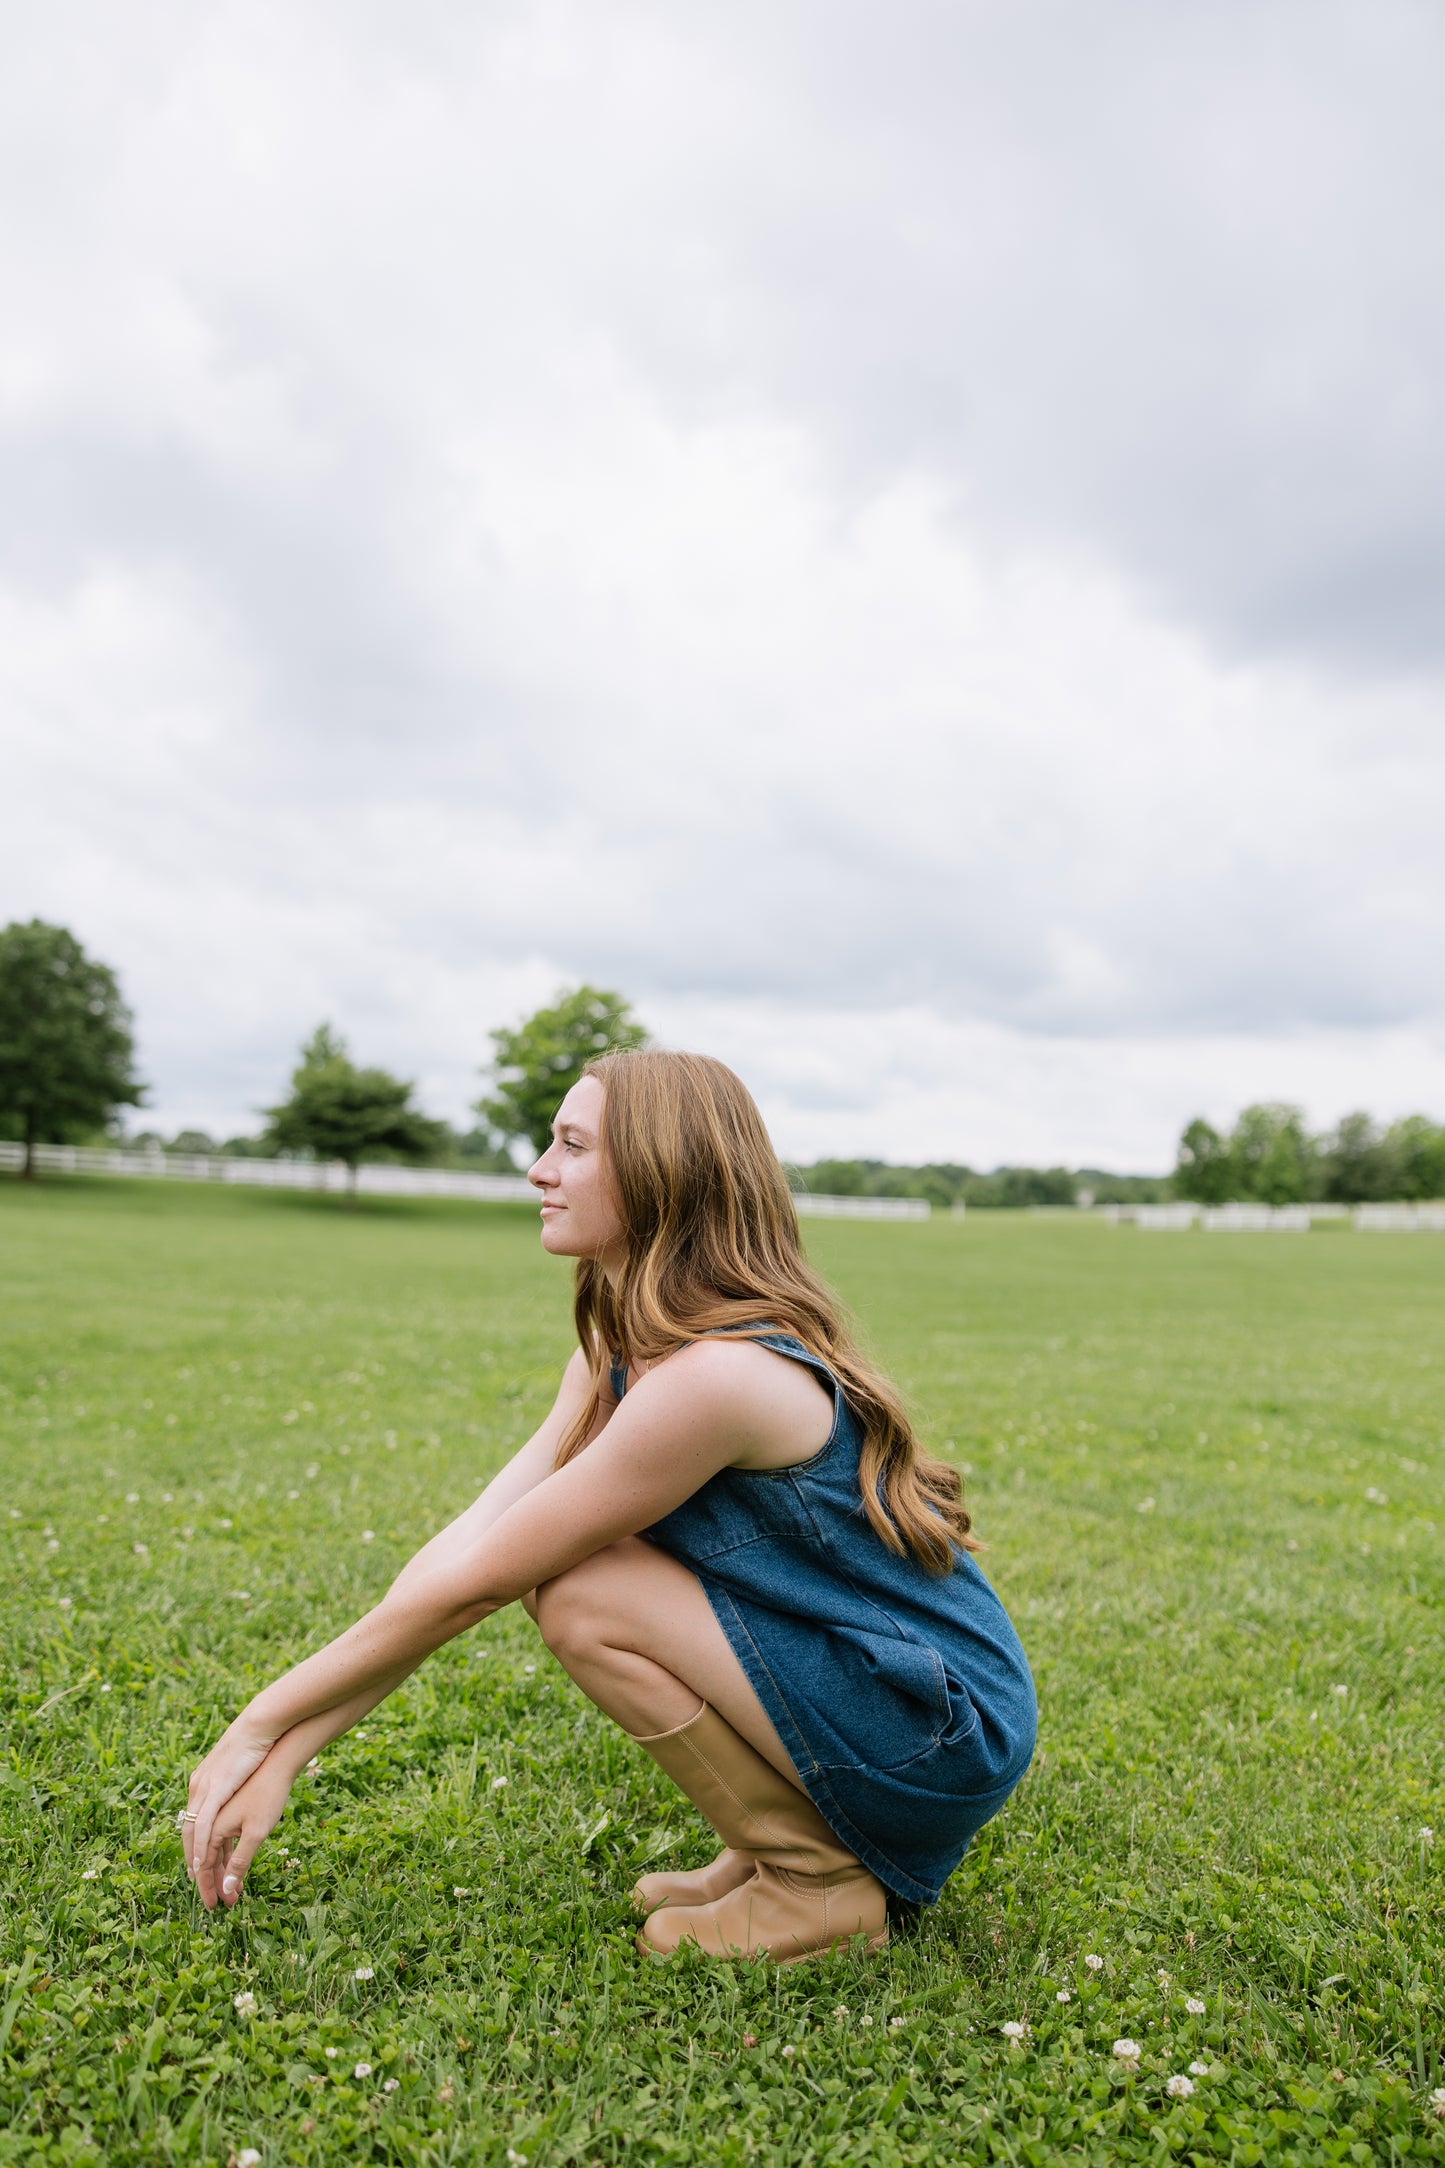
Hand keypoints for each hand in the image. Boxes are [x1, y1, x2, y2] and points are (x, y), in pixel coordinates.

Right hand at [185, 1746, 295, 1909]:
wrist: (270, 1742)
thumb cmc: (267, 1788)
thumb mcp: (257, 1831)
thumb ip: (239, 1859)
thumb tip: (227, 1888)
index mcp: (208, 1820)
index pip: (202, 1862)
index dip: (207, 1885)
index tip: (214, 1905)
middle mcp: (202, 1807)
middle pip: (202, 1851)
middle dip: (212, 1876)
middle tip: (221, 1899)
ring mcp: (211, 1794)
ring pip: (210, 1837)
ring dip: (219, 1860)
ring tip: (229, 1882)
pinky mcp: (225, 1789)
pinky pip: (218, 1822)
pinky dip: (224, 1842)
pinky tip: (233, 1850)